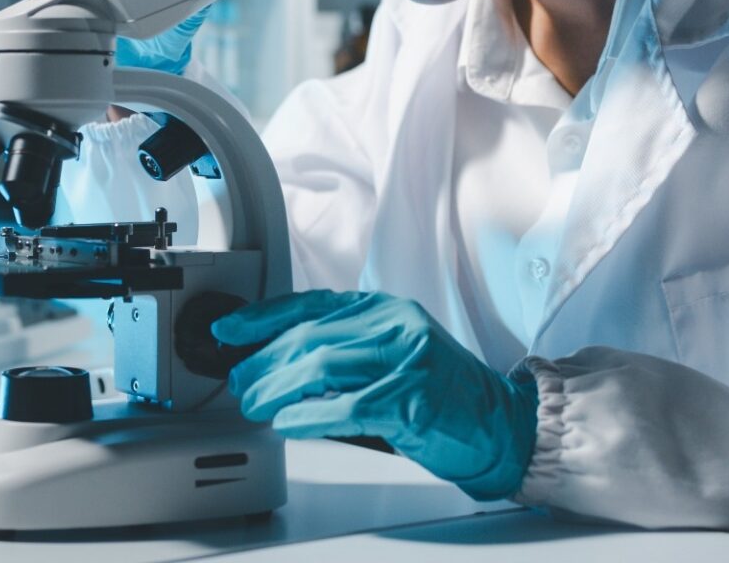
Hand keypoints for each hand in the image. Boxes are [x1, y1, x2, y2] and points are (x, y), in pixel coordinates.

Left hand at [213, 290, 538, 500]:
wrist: (499, 425)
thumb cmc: (441, 397)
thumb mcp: (389, 358)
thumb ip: (342, 353)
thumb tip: (274, 365)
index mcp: (385, 309)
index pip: (311, 304)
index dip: (262, 317)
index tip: (228, 331)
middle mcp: (395, 325)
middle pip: (309, 335)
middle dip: (262, 360)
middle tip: (239, 382)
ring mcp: (407, 359)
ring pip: (320, 365)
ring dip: (276, 388)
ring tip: (255, 405)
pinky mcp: (412, 397)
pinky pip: (345, 406)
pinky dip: (308, 416)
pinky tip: (288, 423)